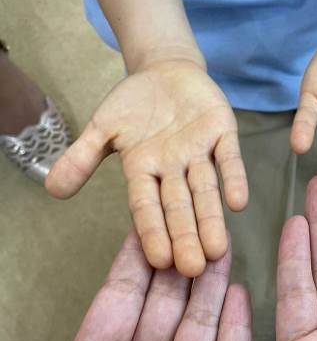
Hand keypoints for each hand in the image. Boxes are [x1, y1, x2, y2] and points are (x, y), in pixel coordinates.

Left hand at [0, 233, 250, 340]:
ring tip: (222, 245)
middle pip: (164, 309)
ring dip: (211, 289)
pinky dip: (235, 336)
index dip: (131, 264)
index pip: (116, 304)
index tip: (144, 224)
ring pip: (199, 333)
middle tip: (194, 221)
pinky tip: (240, 300)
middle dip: (179, 264)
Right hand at [46, 59, 247, 276]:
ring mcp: (199, 152)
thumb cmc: (134, 105)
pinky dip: (234, 178)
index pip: (146, 207)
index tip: (159, 261)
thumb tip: (52, 190)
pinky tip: (239, 203)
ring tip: (218, 250)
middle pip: (179, 207)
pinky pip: (229, 158)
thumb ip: (82, 158)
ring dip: (211, 219)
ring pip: (205, 190)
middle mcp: (173, 169)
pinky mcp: (222, 133)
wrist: (165, 69)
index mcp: (143, 172)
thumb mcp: (104, 128)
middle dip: (186, 237)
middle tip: (194, 270)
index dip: (153, 232)